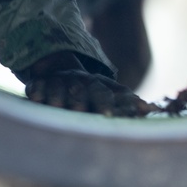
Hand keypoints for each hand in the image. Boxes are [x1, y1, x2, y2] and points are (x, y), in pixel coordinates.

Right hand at [22, 52, 156, 116]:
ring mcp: (57, 82)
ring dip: (57, 96)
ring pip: (57, 88)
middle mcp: (76, 81)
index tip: (108, 115)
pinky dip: (36, 92)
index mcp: (95, 84)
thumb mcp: (109, 91)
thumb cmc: (90, 89)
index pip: (102, 92)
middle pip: (79, 89)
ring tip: (56, 106)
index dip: (105, 102)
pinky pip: (36, 87)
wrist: (62, 71)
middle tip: (80, 111)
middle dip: (79, 99)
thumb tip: (151, 109)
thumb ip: (128, 101)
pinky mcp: (39, 84)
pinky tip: (35, 99)